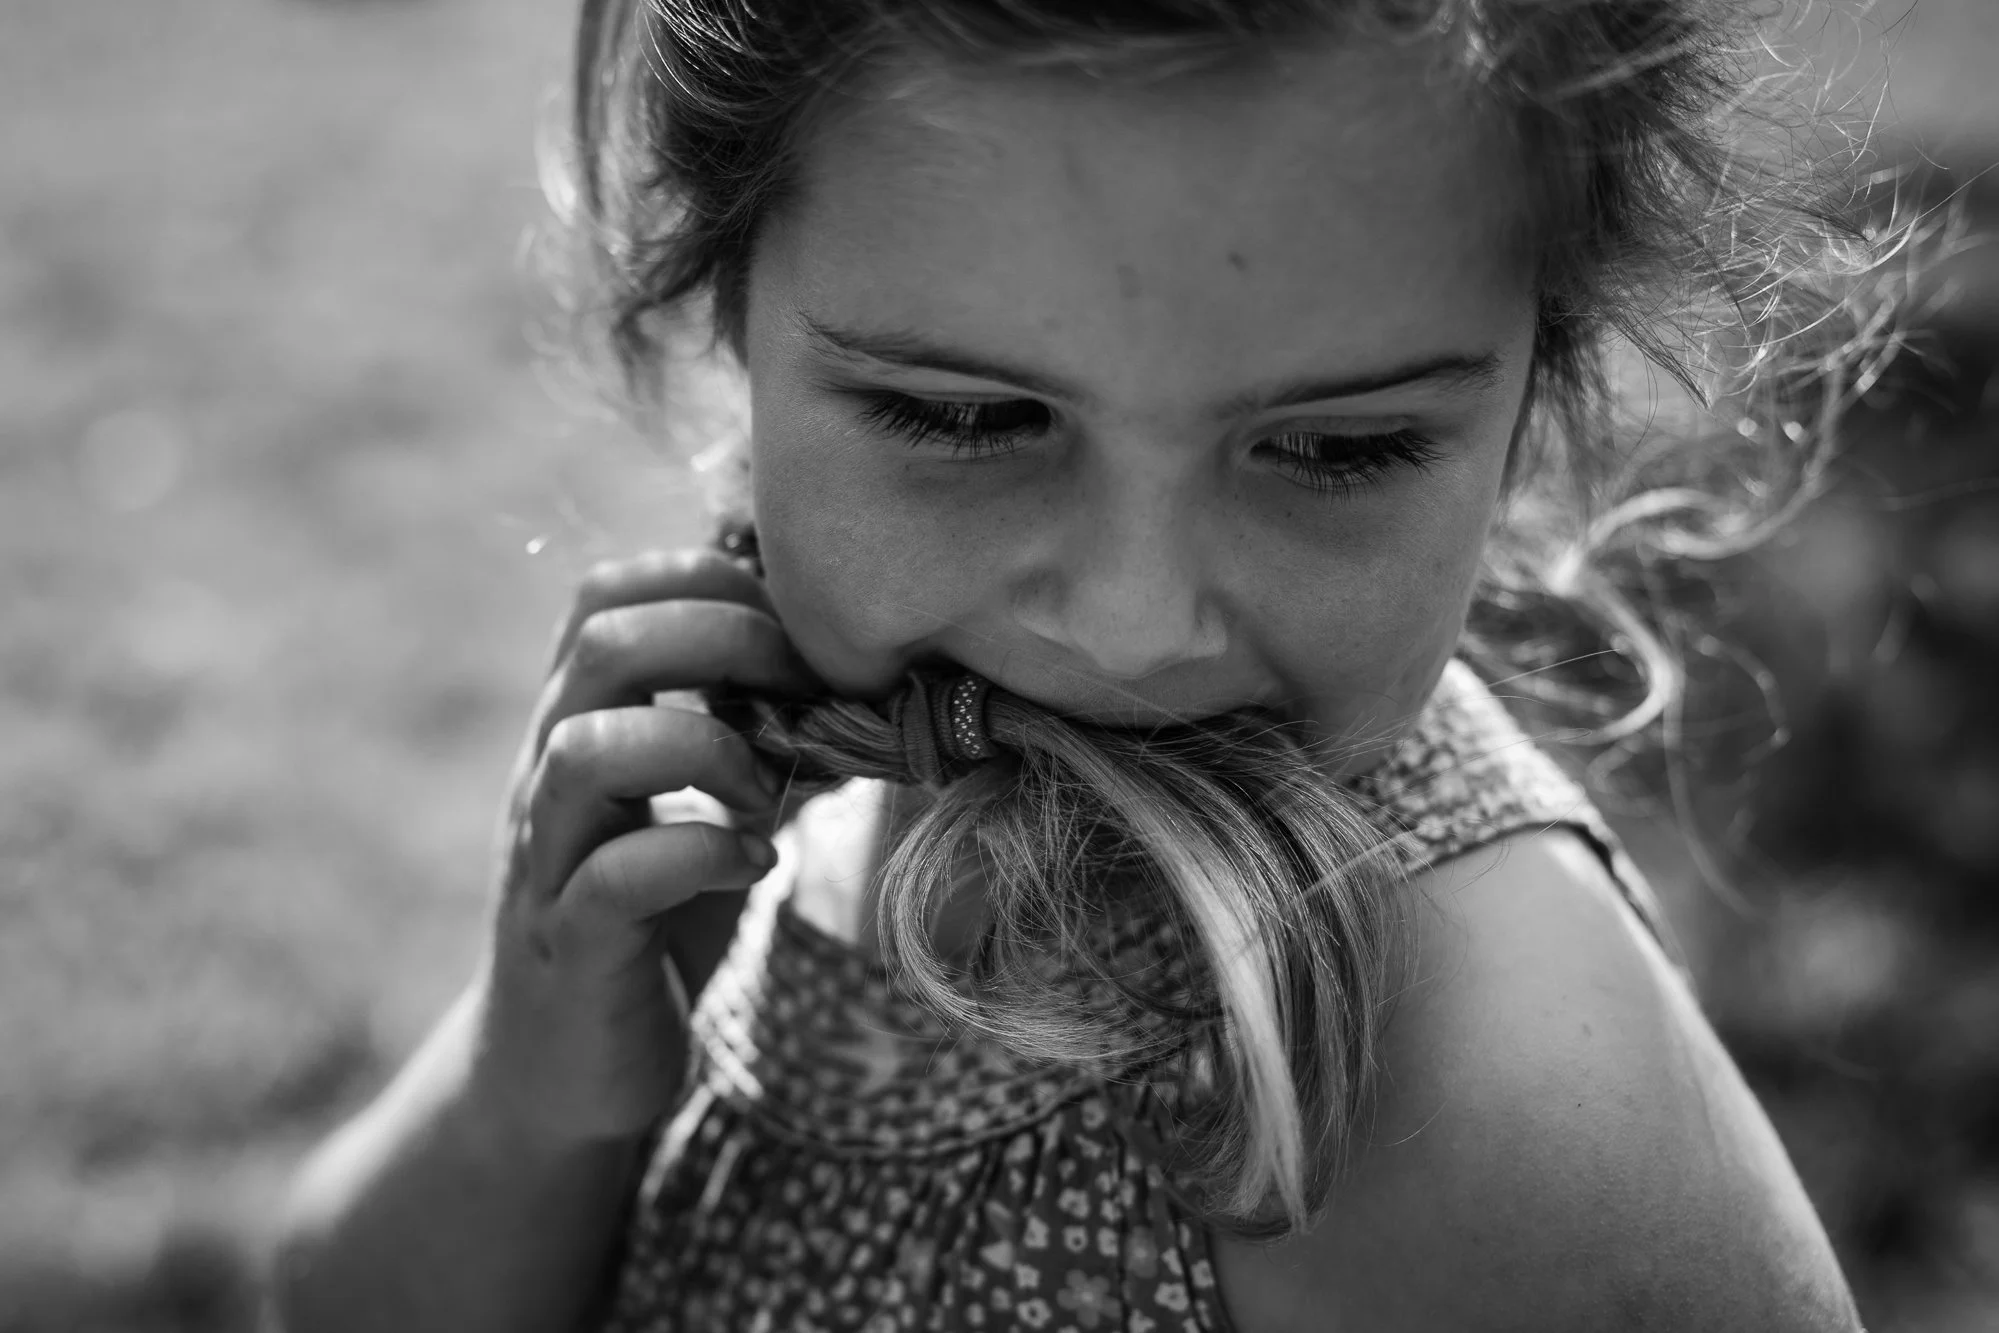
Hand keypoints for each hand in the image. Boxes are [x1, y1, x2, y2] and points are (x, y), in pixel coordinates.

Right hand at [467, 549, 816, 1145]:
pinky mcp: (568, 945)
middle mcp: (547, 775)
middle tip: (804, 693)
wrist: (565, 1073)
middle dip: (723, 641)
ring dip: (704, 750)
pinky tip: (755, 864)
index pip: (606, 596)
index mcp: (580, 724)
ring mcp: (547, 859)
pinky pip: (611, 877)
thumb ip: (764, 745)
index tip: (793, 632)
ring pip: (582, 752)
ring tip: (769, 791)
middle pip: (600, 645)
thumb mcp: (711, 814)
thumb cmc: (653, 925)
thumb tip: (870, 690)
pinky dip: (700, 855)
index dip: (706, 581)